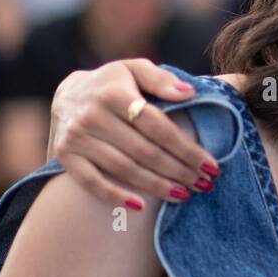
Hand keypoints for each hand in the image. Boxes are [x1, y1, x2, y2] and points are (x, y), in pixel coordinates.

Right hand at [50, 59, 219, 208]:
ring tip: (185, 195)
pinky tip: (141, 207)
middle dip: (179, 171)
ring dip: (157, 186)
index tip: (211, 166)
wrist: (68, 94)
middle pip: (145, 152)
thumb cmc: (114, 84)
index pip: (158, 127)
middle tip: (204, 184)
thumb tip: (190, 93)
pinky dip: (115, 196)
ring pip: (124, 169)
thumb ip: (162, 79)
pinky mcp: (65, 156)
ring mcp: (77, 138)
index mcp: (115, 93)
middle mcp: (93, 116)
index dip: (186, 149)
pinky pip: (91, 182)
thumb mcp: (136, 69)